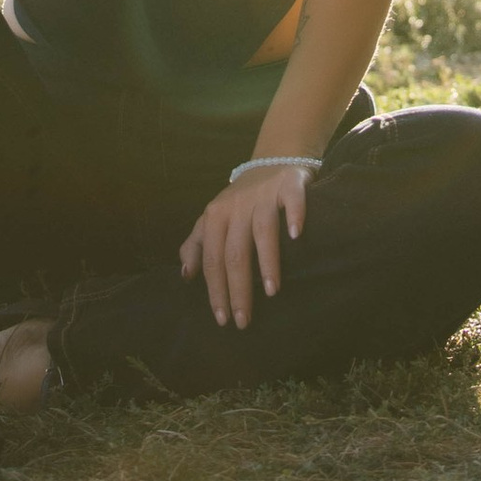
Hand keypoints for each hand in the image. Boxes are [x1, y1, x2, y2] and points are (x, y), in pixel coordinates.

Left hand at [179, 162, 310, 328]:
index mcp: (214, 216)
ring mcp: (263, 194)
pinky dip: (294, 215)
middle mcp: (237, 205)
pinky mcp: (290, 184)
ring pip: (262, 230)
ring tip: (271, 292)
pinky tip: (295, 235)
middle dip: (238, 288)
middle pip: (234, 252)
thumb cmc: (240, 201)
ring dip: (267, 261)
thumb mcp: (212, 219)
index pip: (212, 259)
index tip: (222, 319)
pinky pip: (292, 199)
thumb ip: (195, 245)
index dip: (215, 290)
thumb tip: (185, 275)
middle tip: (244, 320)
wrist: (271, 160)